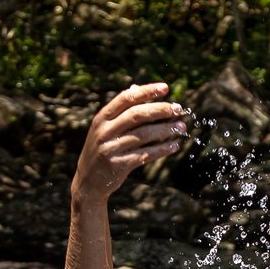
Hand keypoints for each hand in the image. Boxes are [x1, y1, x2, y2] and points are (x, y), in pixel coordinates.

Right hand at [72, 82, 186, 201]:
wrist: (88, 182)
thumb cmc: (102, 149)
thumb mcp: (105, 128)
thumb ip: (121, 110)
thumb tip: (137, 87)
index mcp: (102, 118)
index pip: (126, 98)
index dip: (147, 91)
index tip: (166, 88)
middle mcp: (105, 131)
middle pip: (137, 115)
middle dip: (160, 110)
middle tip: (178, 109)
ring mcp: (111, 148)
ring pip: (144, 135)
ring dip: (166, 130)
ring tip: (181, 128)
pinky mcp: (119, 165)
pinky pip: (146, 154)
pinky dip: (162, 149)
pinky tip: (174, 146)